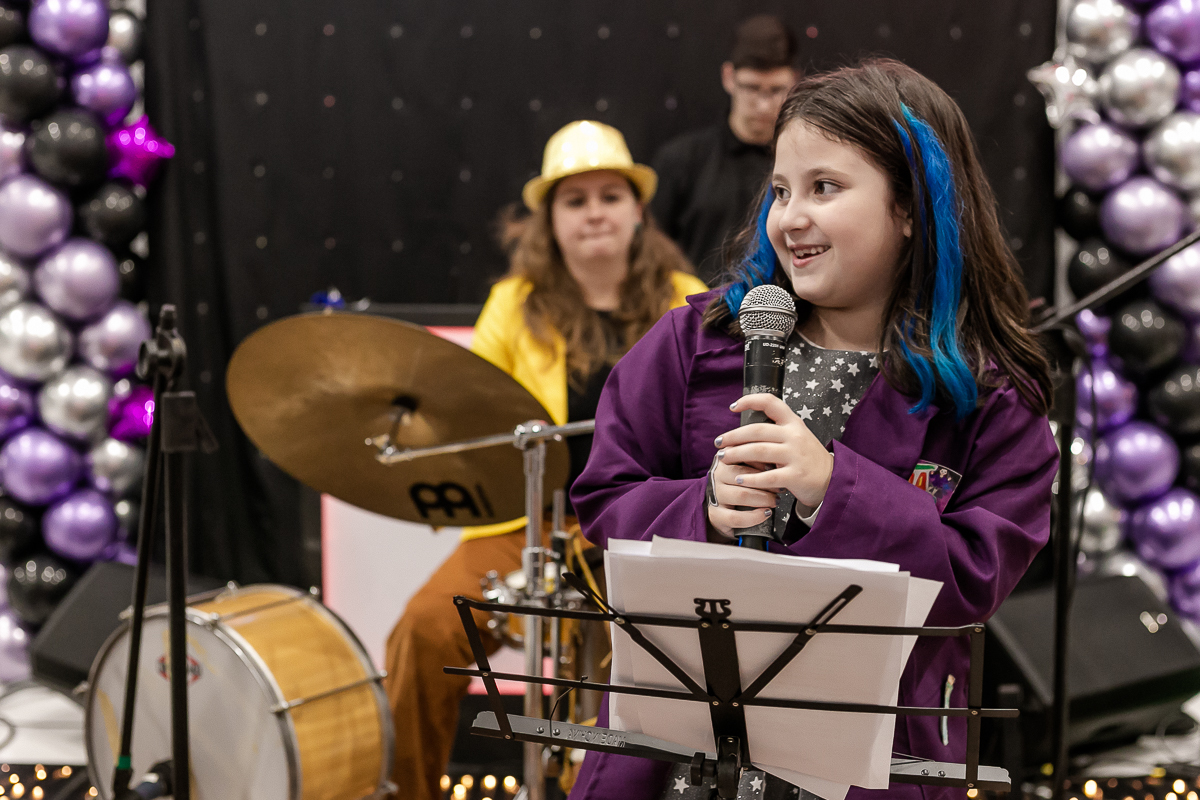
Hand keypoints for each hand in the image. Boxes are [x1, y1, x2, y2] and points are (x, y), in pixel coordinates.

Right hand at [707, 456, 776, 538]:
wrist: (722, 509)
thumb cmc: (739, 485)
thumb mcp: (744, 469)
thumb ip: (757, 461)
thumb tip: (777, 463)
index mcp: (724, 460)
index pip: (743, 456)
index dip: (763, 462)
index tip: (777, 469)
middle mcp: (716, 475)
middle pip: (743, 475)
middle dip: (766, 482)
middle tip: (781, 488)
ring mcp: (714, 495)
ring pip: (741, 495)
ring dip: (763, 499)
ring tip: (775, 501)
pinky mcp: (715, 515)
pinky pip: (736, 517)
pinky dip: (755, 517)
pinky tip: (766, 514)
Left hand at [711, 393, 833, 519]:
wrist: (832, 479)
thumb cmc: (807, 457)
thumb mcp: (797, 436)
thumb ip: (776, 431)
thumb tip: (743, 431)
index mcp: (793, 423)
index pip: (771, 402)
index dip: (750, 400)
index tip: (733, 407)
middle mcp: (794, 436)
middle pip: (757, 431)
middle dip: (733, 436)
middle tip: (718, 443)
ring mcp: (796, 455)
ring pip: (759, 451)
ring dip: (737, 454)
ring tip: (723, 458)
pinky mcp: (796, 475)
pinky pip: (768, 476)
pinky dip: (751, 478)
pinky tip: (739, 479)